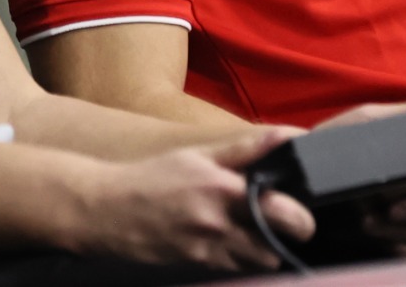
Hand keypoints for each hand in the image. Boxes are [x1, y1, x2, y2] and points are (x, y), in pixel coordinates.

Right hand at [73, 127, 314, 270]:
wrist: (105, 211)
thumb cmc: (152, 177)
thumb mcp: (197, 156)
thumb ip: (246, 150)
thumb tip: (288, 136)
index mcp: (223, 190)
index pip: (284, 213)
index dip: (300, 213)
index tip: (299, 205)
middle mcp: (219, 225)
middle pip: (278, 248)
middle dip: (288, 237)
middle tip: (285, 223)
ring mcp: (208, 251)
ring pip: (260, 264)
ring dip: (265, 249)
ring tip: (255, 230)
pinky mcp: (198, 267)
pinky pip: (235, 269)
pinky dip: (241, 258)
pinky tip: (230, 241)